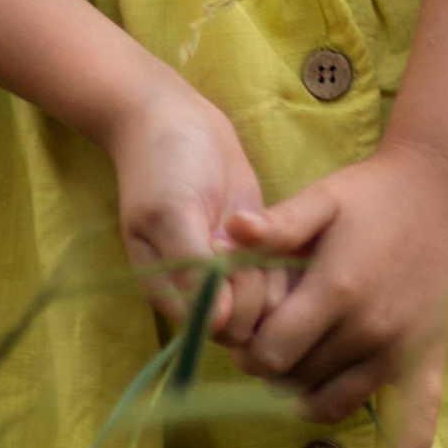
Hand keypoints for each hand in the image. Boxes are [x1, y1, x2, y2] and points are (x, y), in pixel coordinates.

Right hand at [102, 76, 278, 344]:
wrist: (175, 117)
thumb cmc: (162, 164)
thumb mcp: (171, 212)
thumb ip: (193, 269)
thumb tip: (219, 323)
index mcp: (168, 293)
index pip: (213, 330)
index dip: (231, 301)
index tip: (222, 253)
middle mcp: (200, 291)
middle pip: (246, 322)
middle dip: (253, 284)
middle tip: (239, 236)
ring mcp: (230, 270)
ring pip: (267, 301)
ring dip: (270, 268)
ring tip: (255, 227)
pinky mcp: (254, 249)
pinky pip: (279, 273)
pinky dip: (284, 256)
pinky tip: (274, 225)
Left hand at [224, 138, 447, 447]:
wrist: (445, 187)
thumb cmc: (373, 192)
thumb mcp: (321, 199)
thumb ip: (275, 224)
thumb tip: (221, 236)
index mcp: (337, 291)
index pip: (273, 354)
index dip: (248, 352)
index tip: (245, 336)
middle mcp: (369, 330)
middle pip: (299, 381)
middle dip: (275, 370)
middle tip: (269, 344)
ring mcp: (400, 350)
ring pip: (338, 402)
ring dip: (309, 395)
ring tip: (299, 369)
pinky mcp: (428, 358)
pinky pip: (421, 419)